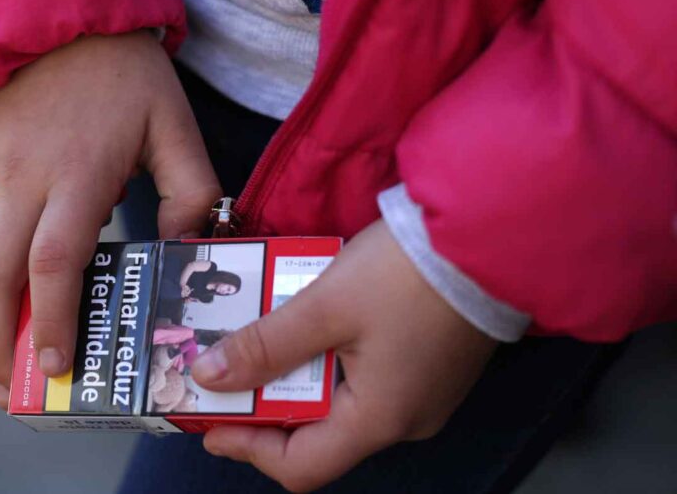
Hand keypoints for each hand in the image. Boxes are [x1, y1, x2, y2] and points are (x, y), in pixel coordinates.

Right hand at [0, 32, 220, 407]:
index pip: (57, 264)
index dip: (52, 322)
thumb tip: (186, 250)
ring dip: (2, 288)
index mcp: (78, 173)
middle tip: (7, 387)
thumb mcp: (171, 121)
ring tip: (26, 309)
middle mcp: (21, 176)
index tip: (57, 368)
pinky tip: (28, 209)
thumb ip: (191, 189)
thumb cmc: (117, 68)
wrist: (43, 0)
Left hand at [191, 220, 495, 491]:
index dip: (248, 448)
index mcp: (380, 419)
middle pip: (319, 434)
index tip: (210, 422)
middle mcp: (405, 419)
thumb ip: (264, 345)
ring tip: (254, 342)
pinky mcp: (431, 362)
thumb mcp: (323, 305)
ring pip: (340, 400)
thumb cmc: (408, 273)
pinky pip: (365, 374)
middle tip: (224, 374)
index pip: (301, 466)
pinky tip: (303, 324)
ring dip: (293, 375)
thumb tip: (209, 377)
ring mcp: (423, 392)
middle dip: (265, 406)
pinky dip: (326, 357)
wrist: (489, 231)